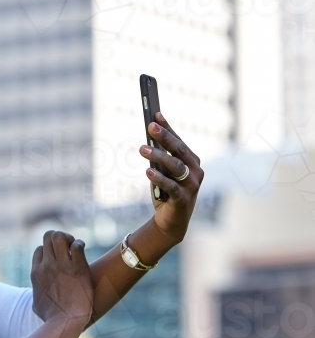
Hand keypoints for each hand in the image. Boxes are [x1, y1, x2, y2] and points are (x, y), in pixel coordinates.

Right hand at [31, 230, 93, 325]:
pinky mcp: (77, 267)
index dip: (49, 250)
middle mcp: (47, 265)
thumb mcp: (36, 305)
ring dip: (68, 238)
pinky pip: (77, 245)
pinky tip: (83, 251)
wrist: (65, 322)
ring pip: (60, 236)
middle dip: (59, 238)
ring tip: (75, 247)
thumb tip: (35, 300)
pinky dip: (80, 244)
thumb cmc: (52, 318)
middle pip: (48, 236)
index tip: (59, 258)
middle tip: (68, 247)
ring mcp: (62, 265)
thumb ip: (36, 296)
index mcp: (37, 272)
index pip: (40, 249)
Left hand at [139, 112, 203, 243]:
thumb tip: (149, 138)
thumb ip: (160, 157)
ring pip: (175, 166)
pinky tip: (148, 171)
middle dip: (164, 137)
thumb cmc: (166, 191)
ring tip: (142, 149)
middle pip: (179, 150)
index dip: (168, 128)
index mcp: (192, 161)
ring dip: (158, 156)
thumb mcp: (163, 171)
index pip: (179, 141)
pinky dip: (159, 178)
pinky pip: (171, 186)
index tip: (155, 115)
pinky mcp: (184, 199)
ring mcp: (192, 186)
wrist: (171, 221)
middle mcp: (196, 171)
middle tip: (150, 127)